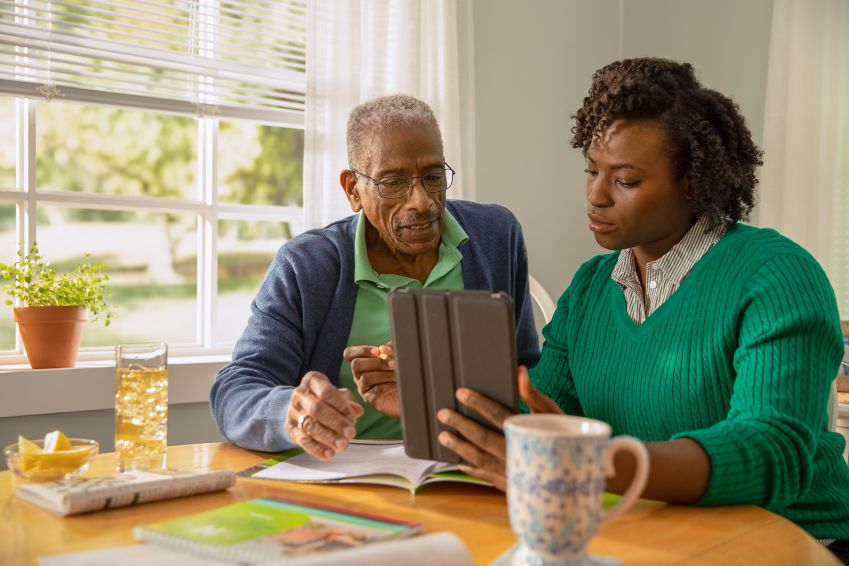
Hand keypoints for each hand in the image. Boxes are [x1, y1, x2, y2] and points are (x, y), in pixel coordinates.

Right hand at [285, 371, 363, 459]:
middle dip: (335, 423)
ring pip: (310, 426)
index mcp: (312, 381)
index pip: (326, 392)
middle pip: (317, 409)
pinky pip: (303, 440)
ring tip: (343, 445)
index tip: (353, 418)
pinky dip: (317, 449)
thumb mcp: (337, 394)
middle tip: (351, 434)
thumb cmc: (325, 398)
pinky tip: (330, 454)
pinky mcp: (290, 429)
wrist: (300, 406)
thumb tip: (358, 411)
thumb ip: (348, 401)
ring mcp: (293, 412)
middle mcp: (300, 395)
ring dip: (328, 437)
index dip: (341, 406)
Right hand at [343, 343, 399, 416]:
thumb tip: (384, 348)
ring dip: (385, 374)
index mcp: (362, 362)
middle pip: (356, 364)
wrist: (407, 392)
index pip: (349, 354)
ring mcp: (363, 388)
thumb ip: (390, 350)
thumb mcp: (395, 358)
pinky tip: (398, 383)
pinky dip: (389, 385)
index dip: (361, 350)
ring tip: (398, 373)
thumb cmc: (398, 373)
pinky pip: (376, 391)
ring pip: (366, 378)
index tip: (377, 350)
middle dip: (376, 362)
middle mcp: (359, 375)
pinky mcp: (371, 399)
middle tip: (393, 363)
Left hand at [436, 366, 561, 490]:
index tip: (461, 393)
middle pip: (482, 436)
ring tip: (443, 436)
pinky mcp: (511, 484)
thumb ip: (533, 394)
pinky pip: (486, 476)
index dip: (478, 402)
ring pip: (479, 458)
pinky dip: (472, 469)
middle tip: (442, 413)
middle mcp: (516, 451)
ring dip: (459, 447)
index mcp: (526, 431)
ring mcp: (512, 470)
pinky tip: (459, 463)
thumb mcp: (553, 412)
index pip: (496, 413)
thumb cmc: (566, 436)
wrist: (580, 473)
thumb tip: (519, 371)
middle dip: (460, 423)